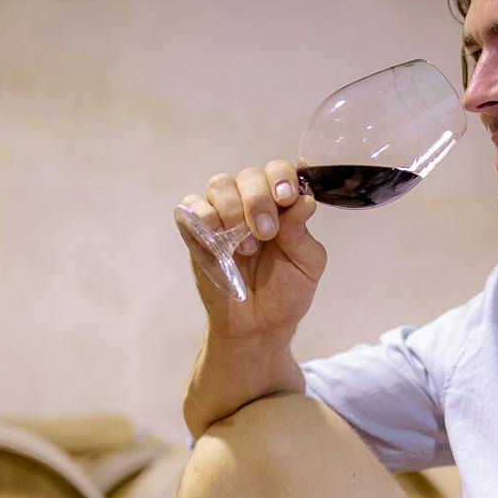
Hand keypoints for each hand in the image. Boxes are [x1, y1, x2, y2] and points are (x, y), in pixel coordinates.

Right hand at [177, 160, 324, 337]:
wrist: (258, 326)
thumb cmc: (285, 292)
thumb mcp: (306, 264)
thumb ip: (302, 231)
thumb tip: (304, 200)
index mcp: (281, 205)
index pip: (278, 172)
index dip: (281, 178)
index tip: (285, 198)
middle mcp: (250, 203)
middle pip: (249, 176)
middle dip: (258, 200)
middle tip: (265, 233)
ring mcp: (222, 215)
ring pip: (220, 185)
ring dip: (232, 211)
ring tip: (245, 248)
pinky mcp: (196, 230)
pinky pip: (191, 207)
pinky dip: (204, 218)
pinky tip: (218, 241)